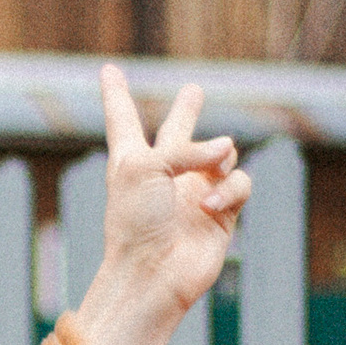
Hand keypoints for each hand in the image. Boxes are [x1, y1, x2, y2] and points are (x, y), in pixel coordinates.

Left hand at [68, 65, 249, 344]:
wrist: (152, 274)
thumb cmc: (135, 221)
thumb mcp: (146, 167)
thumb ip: (186, 148)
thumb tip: (229, 149)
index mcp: (131, 159)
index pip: (123, 117)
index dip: (115, 94)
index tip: (107, 71)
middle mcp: (163, 172)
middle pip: (177, 133)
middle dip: (186, 113)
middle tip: (192, 91)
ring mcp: (193, 192)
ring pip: (220, 154)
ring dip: (216, 159)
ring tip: (208, 176)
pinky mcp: (221, 212)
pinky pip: (238, 183)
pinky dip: (229, 190)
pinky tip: (210, 207)